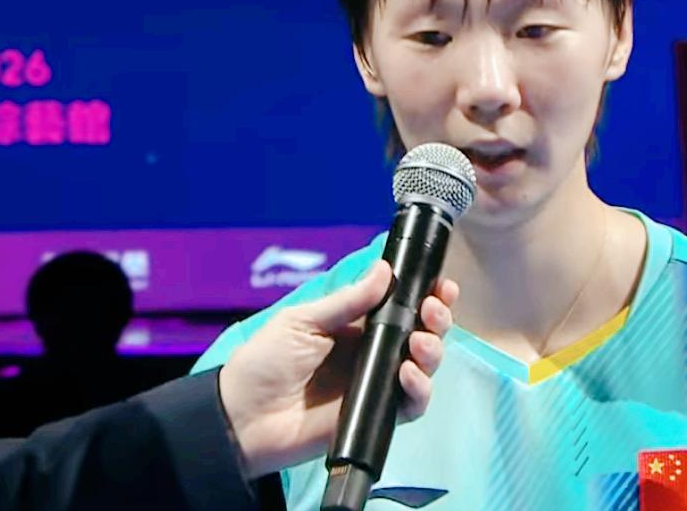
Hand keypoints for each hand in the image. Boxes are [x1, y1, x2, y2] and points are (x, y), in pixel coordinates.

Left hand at [218, 261, 457, 478]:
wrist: (244, 417)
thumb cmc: (267, 361)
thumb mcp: (304, 322)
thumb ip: (348, 301)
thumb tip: (386, 269)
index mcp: (358, 326)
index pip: (403, 308)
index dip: (427, 296)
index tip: (442, 286)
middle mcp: (374, 353)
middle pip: (422, 334)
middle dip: (438, 319)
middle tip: (433, 311)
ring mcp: (378, 385)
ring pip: (424, 367)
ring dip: (433, 351)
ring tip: (420, 343)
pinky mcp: (377, 416)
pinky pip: (411, 404)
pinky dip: (419, 389)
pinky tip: (407, 374)